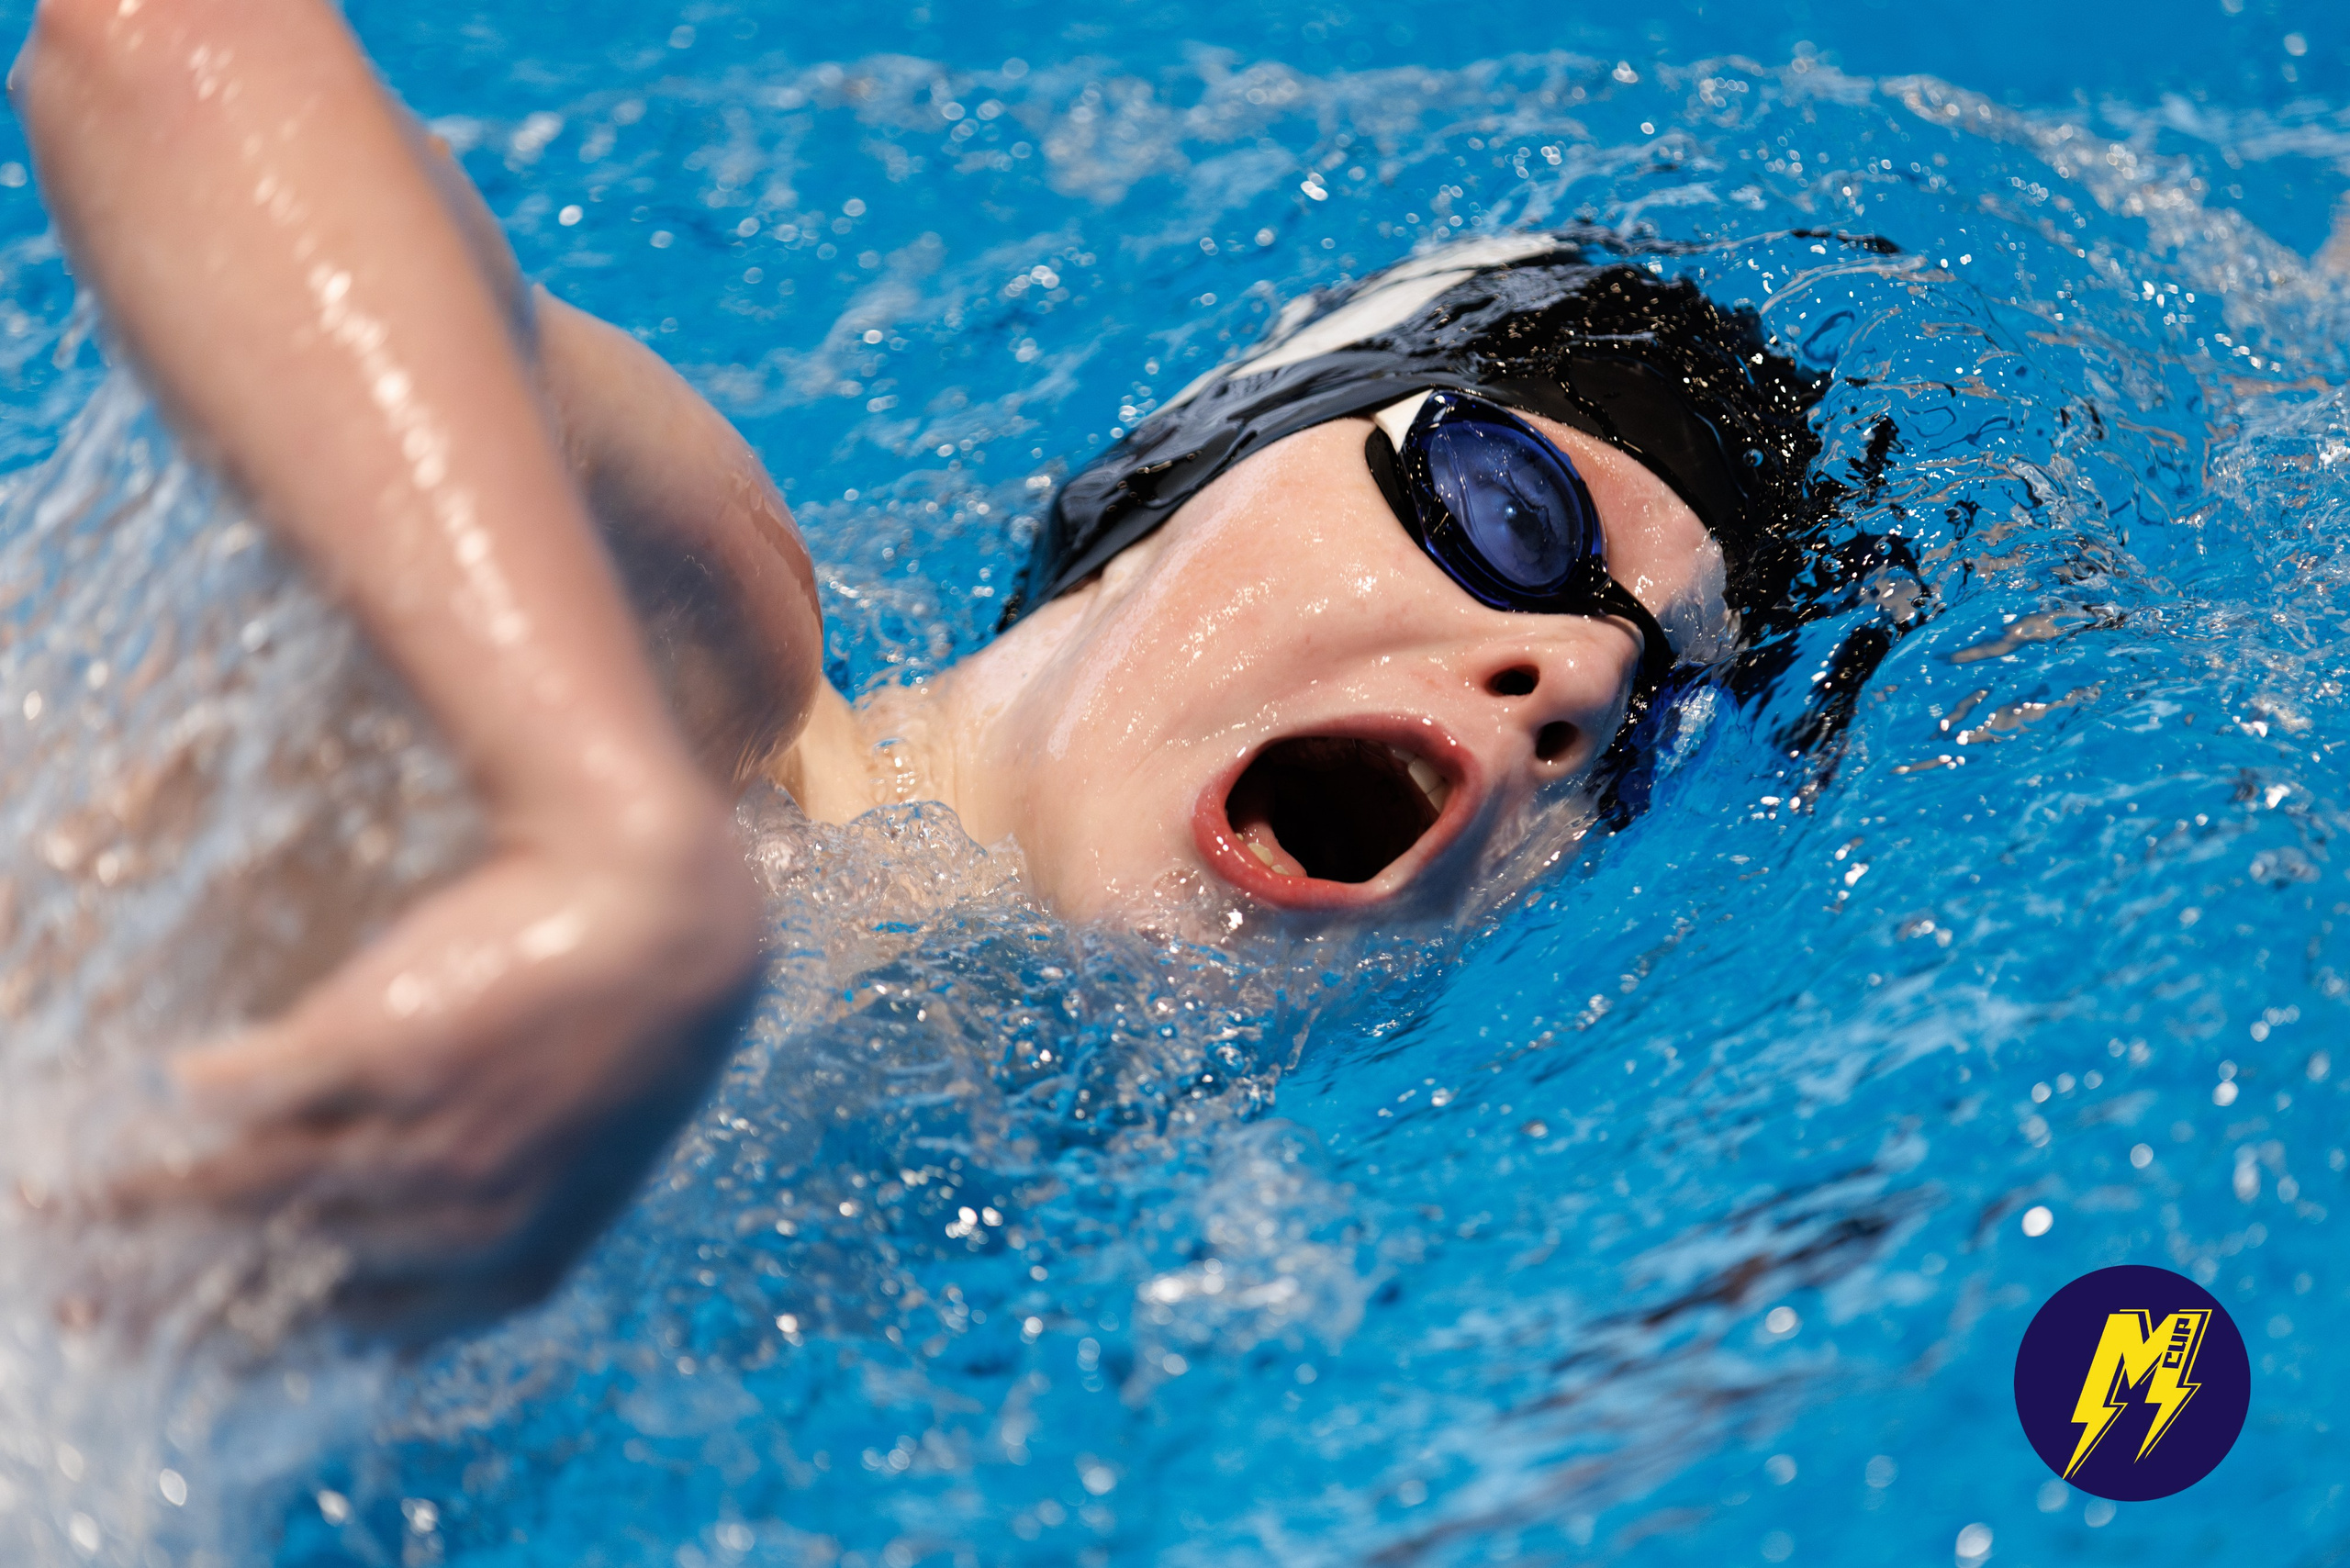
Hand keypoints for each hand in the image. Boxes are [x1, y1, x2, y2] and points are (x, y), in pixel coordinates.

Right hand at [119, 786, 761, 1336]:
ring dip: (151, 1202)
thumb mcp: (583, 1164)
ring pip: (255, 1186)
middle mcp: (462, 1219)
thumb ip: (500, 1227)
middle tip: (95, 1291)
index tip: (200, 1340)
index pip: (360, 1331)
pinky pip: (259, 1086)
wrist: (663, 908)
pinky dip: (206, 1088)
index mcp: (516, 1266)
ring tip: (81, 1207)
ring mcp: (420, 1133)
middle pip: (288, 1263)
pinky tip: (175, 1083)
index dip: (267, 1336)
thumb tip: (407, 1294)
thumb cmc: (620, 1031)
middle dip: (181, 1283)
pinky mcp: (386, 1043)